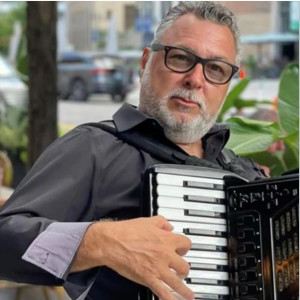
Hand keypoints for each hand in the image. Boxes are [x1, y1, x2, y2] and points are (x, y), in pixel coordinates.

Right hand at [73, 216, 193, 299]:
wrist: (112, 242)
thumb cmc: (127, 231)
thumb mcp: (148, 221)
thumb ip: (162, 222)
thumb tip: (168, 226)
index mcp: (166, 239)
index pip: (186, 244)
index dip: (184, 248)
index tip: (182, 250)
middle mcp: (166, 254)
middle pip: (184, 265)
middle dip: (183, 269)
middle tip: (180, 271)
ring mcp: (158, 268)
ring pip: (178, 282)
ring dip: (184, 290)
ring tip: (189, 295)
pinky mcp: (148, 278)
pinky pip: (163, 292)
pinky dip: (170, 299)